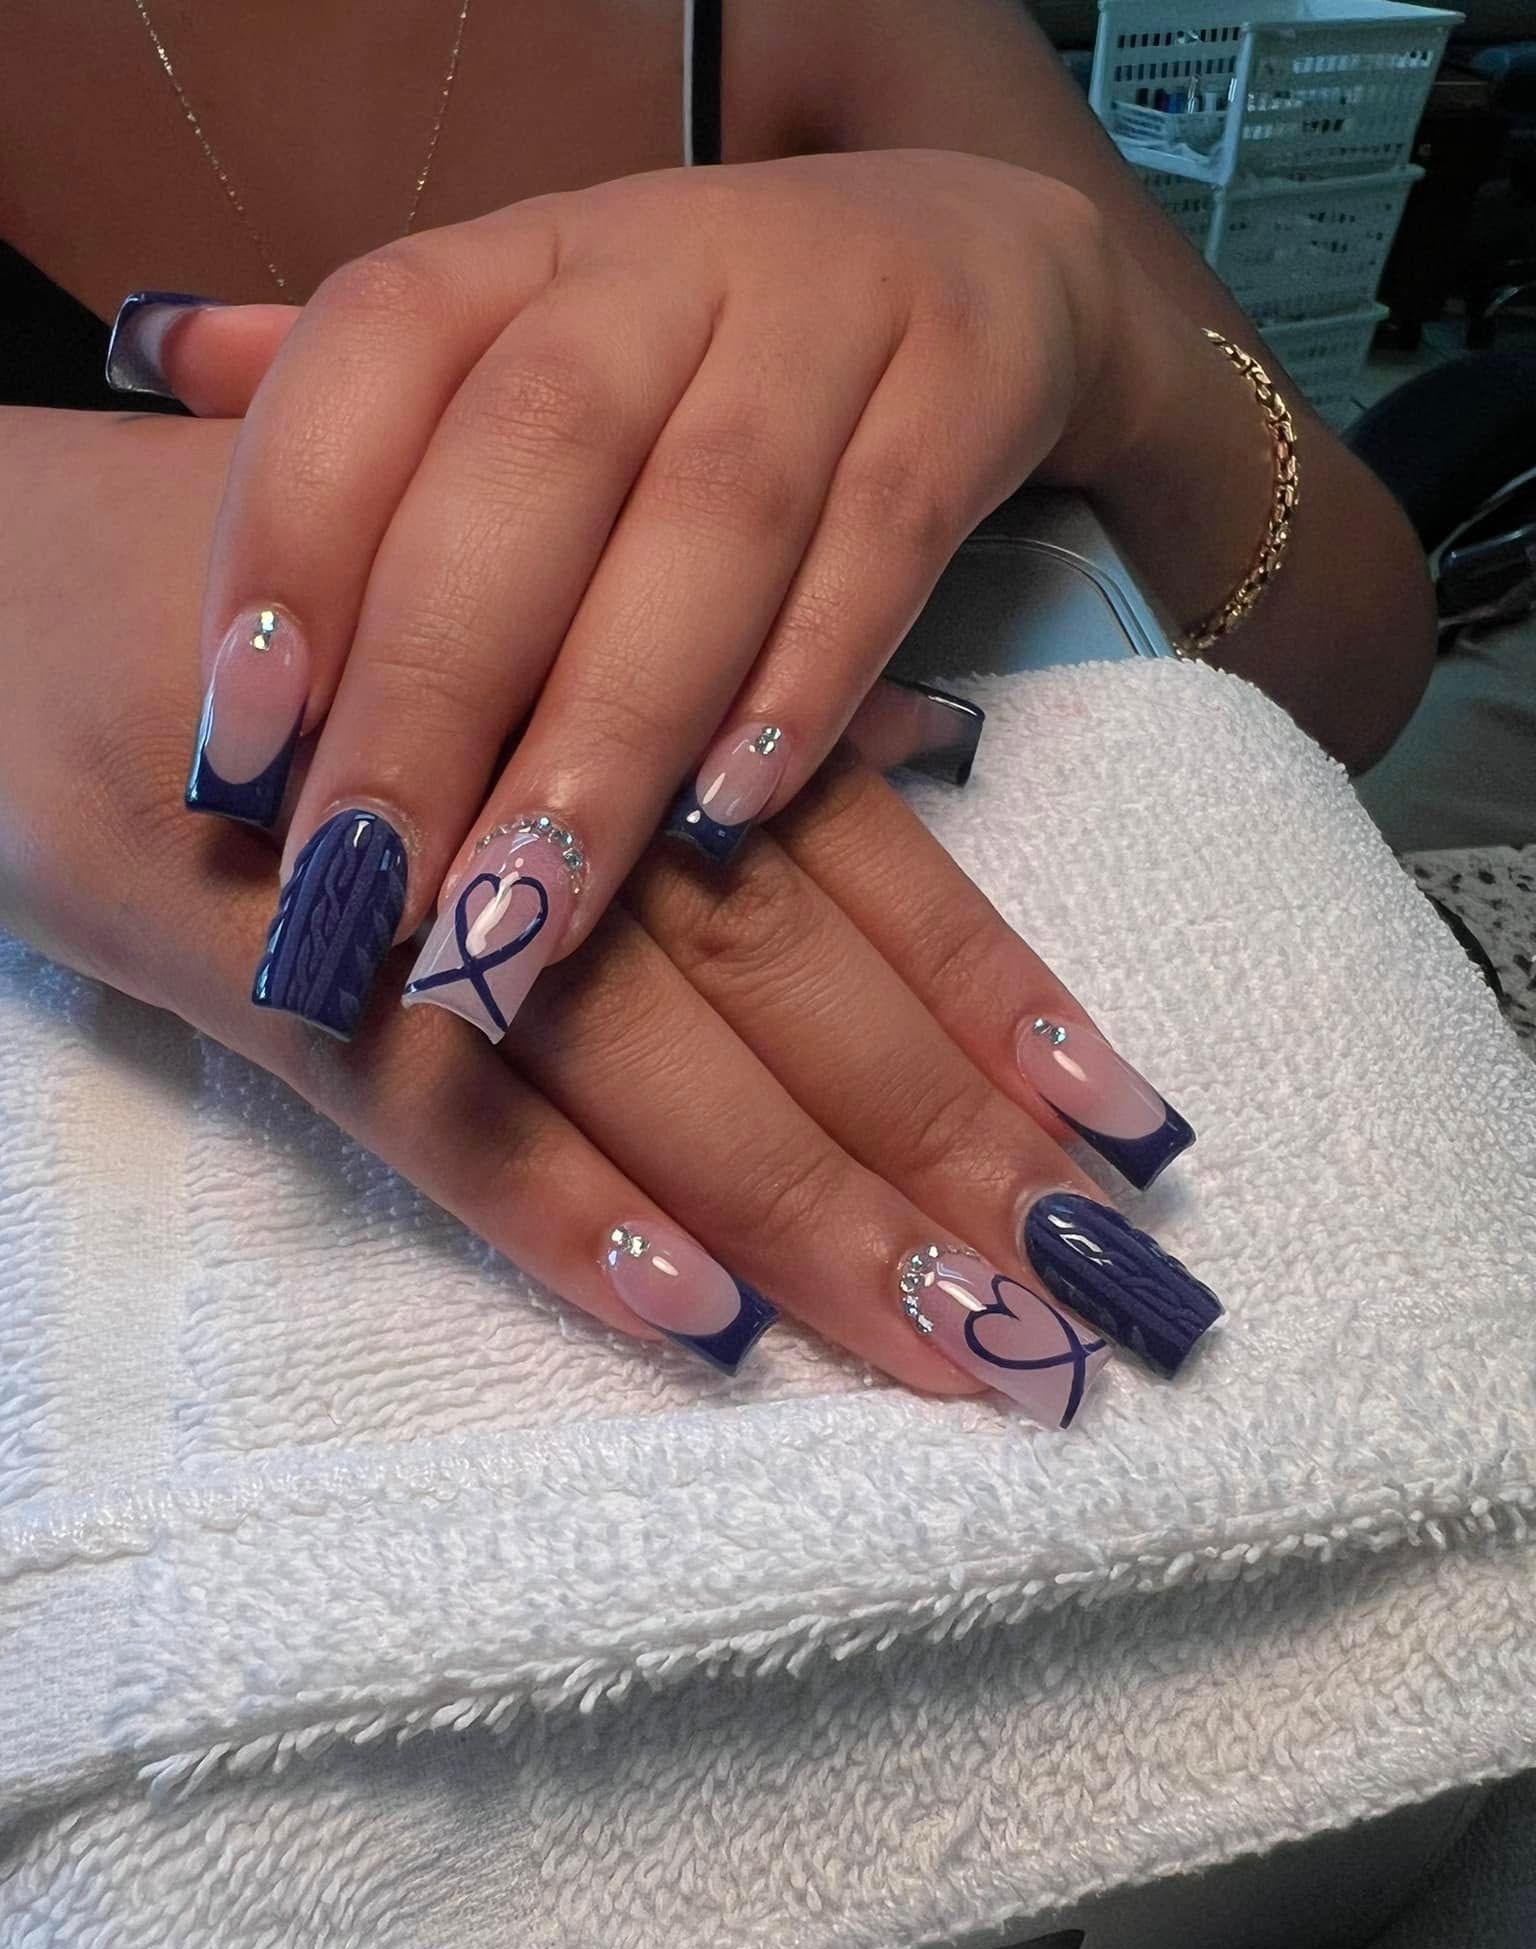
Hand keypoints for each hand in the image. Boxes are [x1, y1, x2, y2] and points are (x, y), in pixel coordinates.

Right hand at [0, 408, 1219, 1419]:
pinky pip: (434, 1124)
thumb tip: (944, 738)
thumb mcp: (538, 604)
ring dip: (807, 1218)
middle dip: (945, 1157)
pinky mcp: (260, 981)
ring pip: (650, 1071)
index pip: (862, 873)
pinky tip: (699, 1325)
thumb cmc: (318, 598)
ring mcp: (409, 894)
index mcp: (637, 701)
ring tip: (953, 1350)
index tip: (1129, 1138)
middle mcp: (554, 797)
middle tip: (1089, 1311)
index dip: (1000, 1006)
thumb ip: (736, 687)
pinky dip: (568, 1220)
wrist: (16, 572)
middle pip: (790, 992)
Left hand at [142, 150, 1139, 1041]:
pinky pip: (886, 540)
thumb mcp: (526, 331)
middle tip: (372, 885)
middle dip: (441, 683)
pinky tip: (732, 815)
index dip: (295, 536)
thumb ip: (364, 383)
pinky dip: (810, 682)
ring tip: (533, 906)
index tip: (240, 745)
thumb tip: (159, 360)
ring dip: (615, 724)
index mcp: (518, 252)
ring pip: (712, 516)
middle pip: (536, 456)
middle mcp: (658, 265)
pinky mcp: (961, 393)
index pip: (378, 352)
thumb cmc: (695, 349)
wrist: (966, 257)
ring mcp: (822, 320)